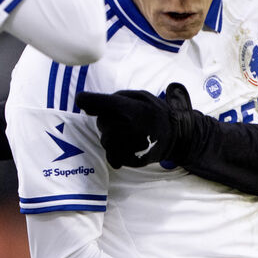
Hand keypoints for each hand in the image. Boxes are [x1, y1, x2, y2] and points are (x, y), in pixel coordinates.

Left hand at [72, 82, 195, 167]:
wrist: (177, 137)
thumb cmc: (155, 113)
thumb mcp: (141, 97)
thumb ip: (116, 98)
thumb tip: (87, 106)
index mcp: (134, 109)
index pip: (102, 103)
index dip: (88, 100)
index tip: (81, 99)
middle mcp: (132, 128)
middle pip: (102, 122)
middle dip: (107, 119)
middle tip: (123, 119)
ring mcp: (132, 146)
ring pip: (105, 140)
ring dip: (111, 135)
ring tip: (127, 132)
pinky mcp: (132, 160)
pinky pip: (111, 155)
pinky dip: (116, 150)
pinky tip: (128, 144)